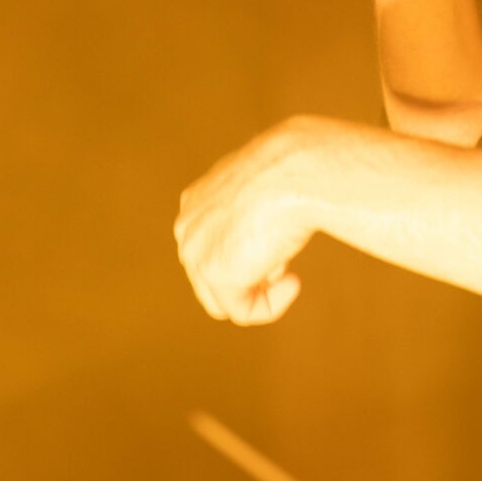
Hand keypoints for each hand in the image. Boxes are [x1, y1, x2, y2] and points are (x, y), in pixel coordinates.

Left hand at [174, 115, 365, 325]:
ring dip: (260, 292)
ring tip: (288, 269)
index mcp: (195, 204)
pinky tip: (293, 282)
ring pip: (225, 299)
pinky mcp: (215, 274)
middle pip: (214, 277)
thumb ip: (249, 218)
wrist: (294, 168)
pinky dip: (272, 305)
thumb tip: (260, 250)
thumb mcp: (261, 192)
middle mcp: (187, 227)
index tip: (279, 248)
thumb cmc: (290, 173)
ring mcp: (195, 252)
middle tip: (284, 264)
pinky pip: (244, 312)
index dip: (250, 257)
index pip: (213, 249)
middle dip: (251, 276)